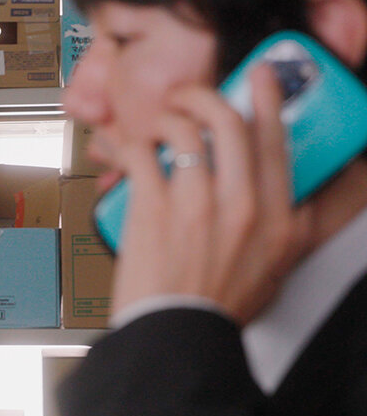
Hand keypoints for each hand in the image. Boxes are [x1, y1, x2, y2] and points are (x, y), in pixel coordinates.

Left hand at [110, 64, 312, 324]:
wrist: (175, 335)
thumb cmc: (216, 307)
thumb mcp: (273, 269)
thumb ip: (282, 227)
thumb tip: (279, 196)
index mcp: (277, 220)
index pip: (276, 143)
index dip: (267, 102)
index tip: (259, 81)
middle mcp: (242, 205)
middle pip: (230, 122)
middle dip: (205, 96)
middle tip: (191, 96)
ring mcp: (196, 203)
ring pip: (184, 128)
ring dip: (166, 119)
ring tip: (157, 127)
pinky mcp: (154, 207)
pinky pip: (142, 152)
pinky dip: (133, 145)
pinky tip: (133, 152)